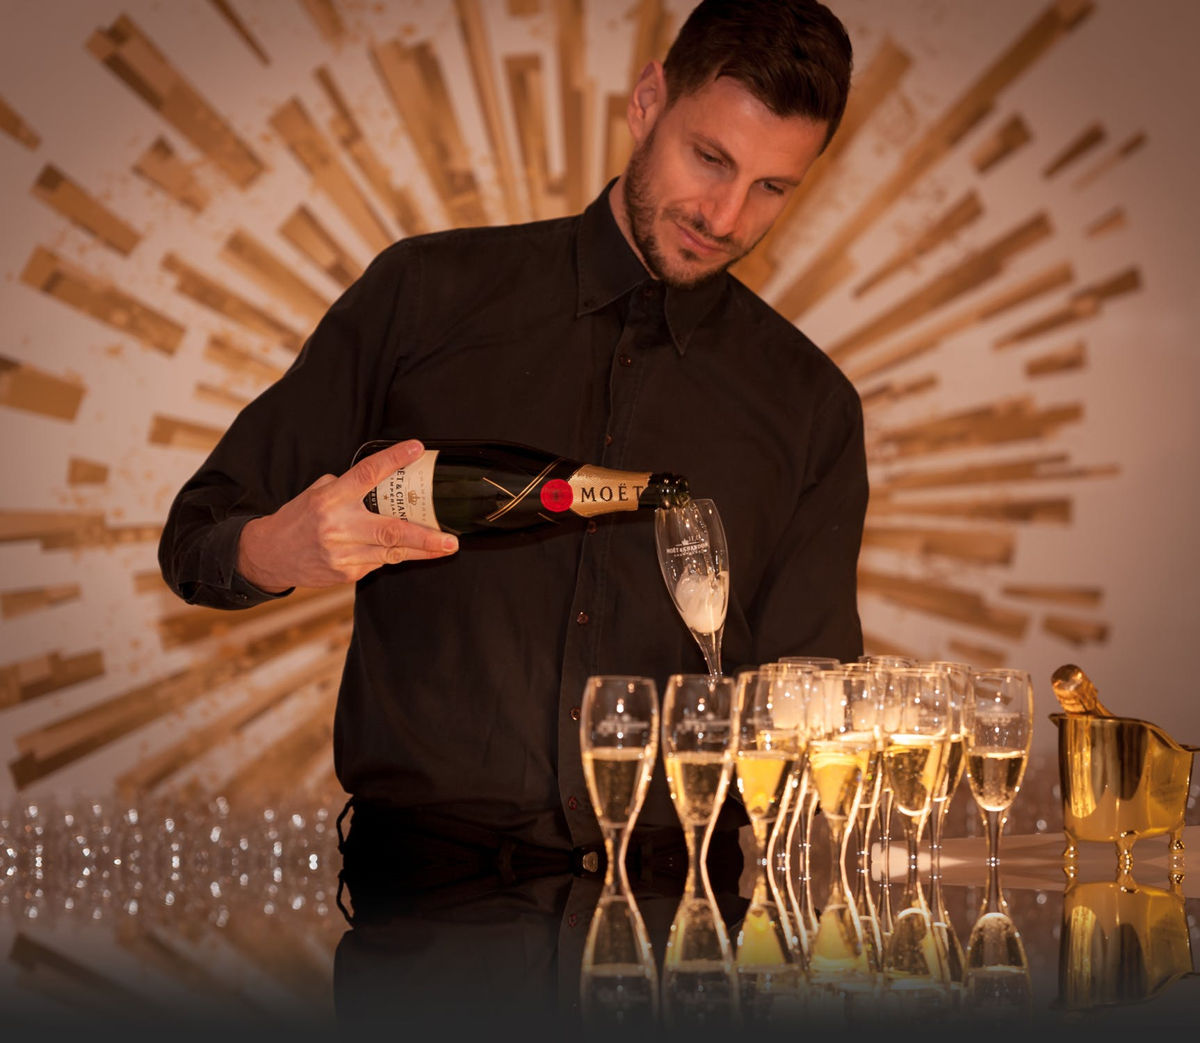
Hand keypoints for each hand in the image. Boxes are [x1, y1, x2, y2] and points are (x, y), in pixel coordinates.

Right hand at [236, 439, 458, 591]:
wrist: (269, 554)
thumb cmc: (297, 519)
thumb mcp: (316, 493)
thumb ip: (347, 488)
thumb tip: (381, 479)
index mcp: (331, 499)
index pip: (367, 474)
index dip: (394, 460)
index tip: (416, 449)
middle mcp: (338, 526)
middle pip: (391, 530)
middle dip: (426, 537)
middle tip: (451, 539)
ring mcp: (342, 553)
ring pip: (392, 552)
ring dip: (421, 551)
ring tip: (445, 547)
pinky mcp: (345, 572)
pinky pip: (379, 562)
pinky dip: (395, 556)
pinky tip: (408, 552)